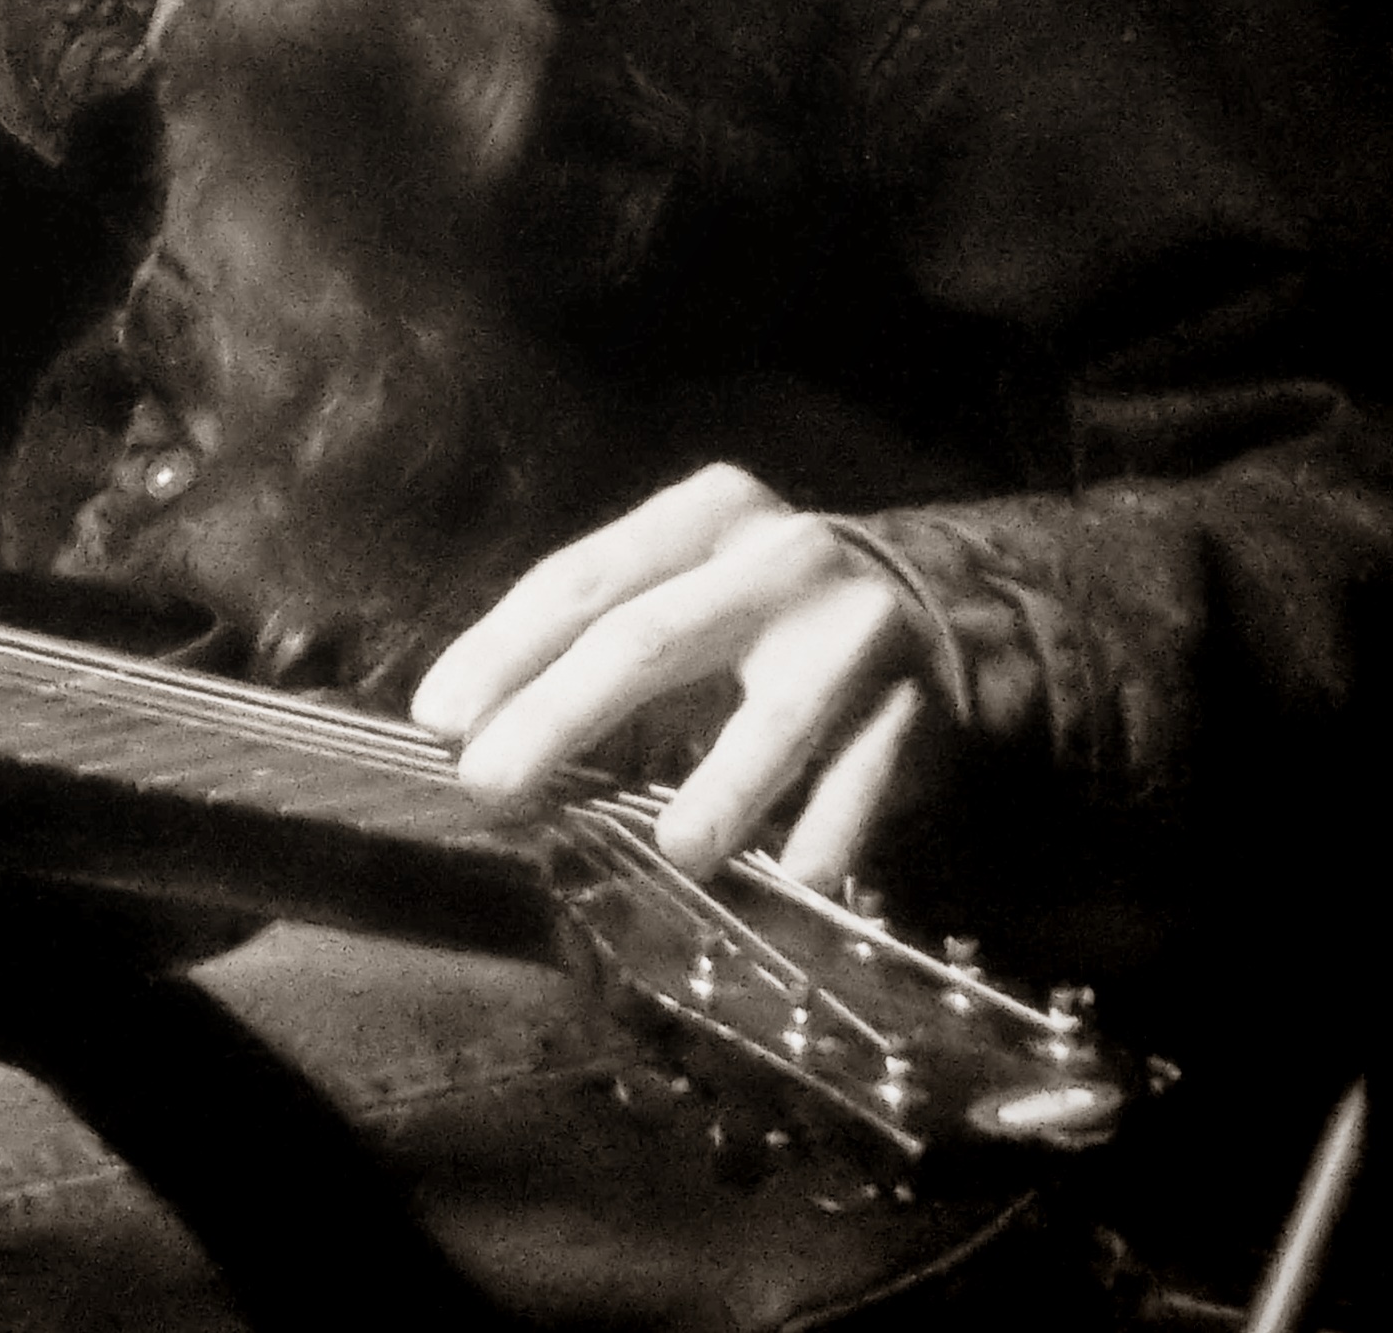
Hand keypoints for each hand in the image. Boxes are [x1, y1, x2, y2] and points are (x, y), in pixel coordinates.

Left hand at [406, 464, 929, 889]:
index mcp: (705, 516)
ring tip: (676, 849)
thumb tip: (470, 718)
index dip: (502, 650)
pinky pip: (867, 776)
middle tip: (486, 782)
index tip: (437, 718)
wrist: (955, 598)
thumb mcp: (694, 582)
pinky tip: (796, 875)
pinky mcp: (920, 700)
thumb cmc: (773, 606)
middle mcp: (778, 557)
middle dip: (558, 715)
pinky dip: (831, 829)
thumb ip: (600, 629)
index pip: (583, 580)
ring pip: (778, 716)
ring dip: (726, 786)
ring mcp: (855, 627)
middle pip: (649, 638)